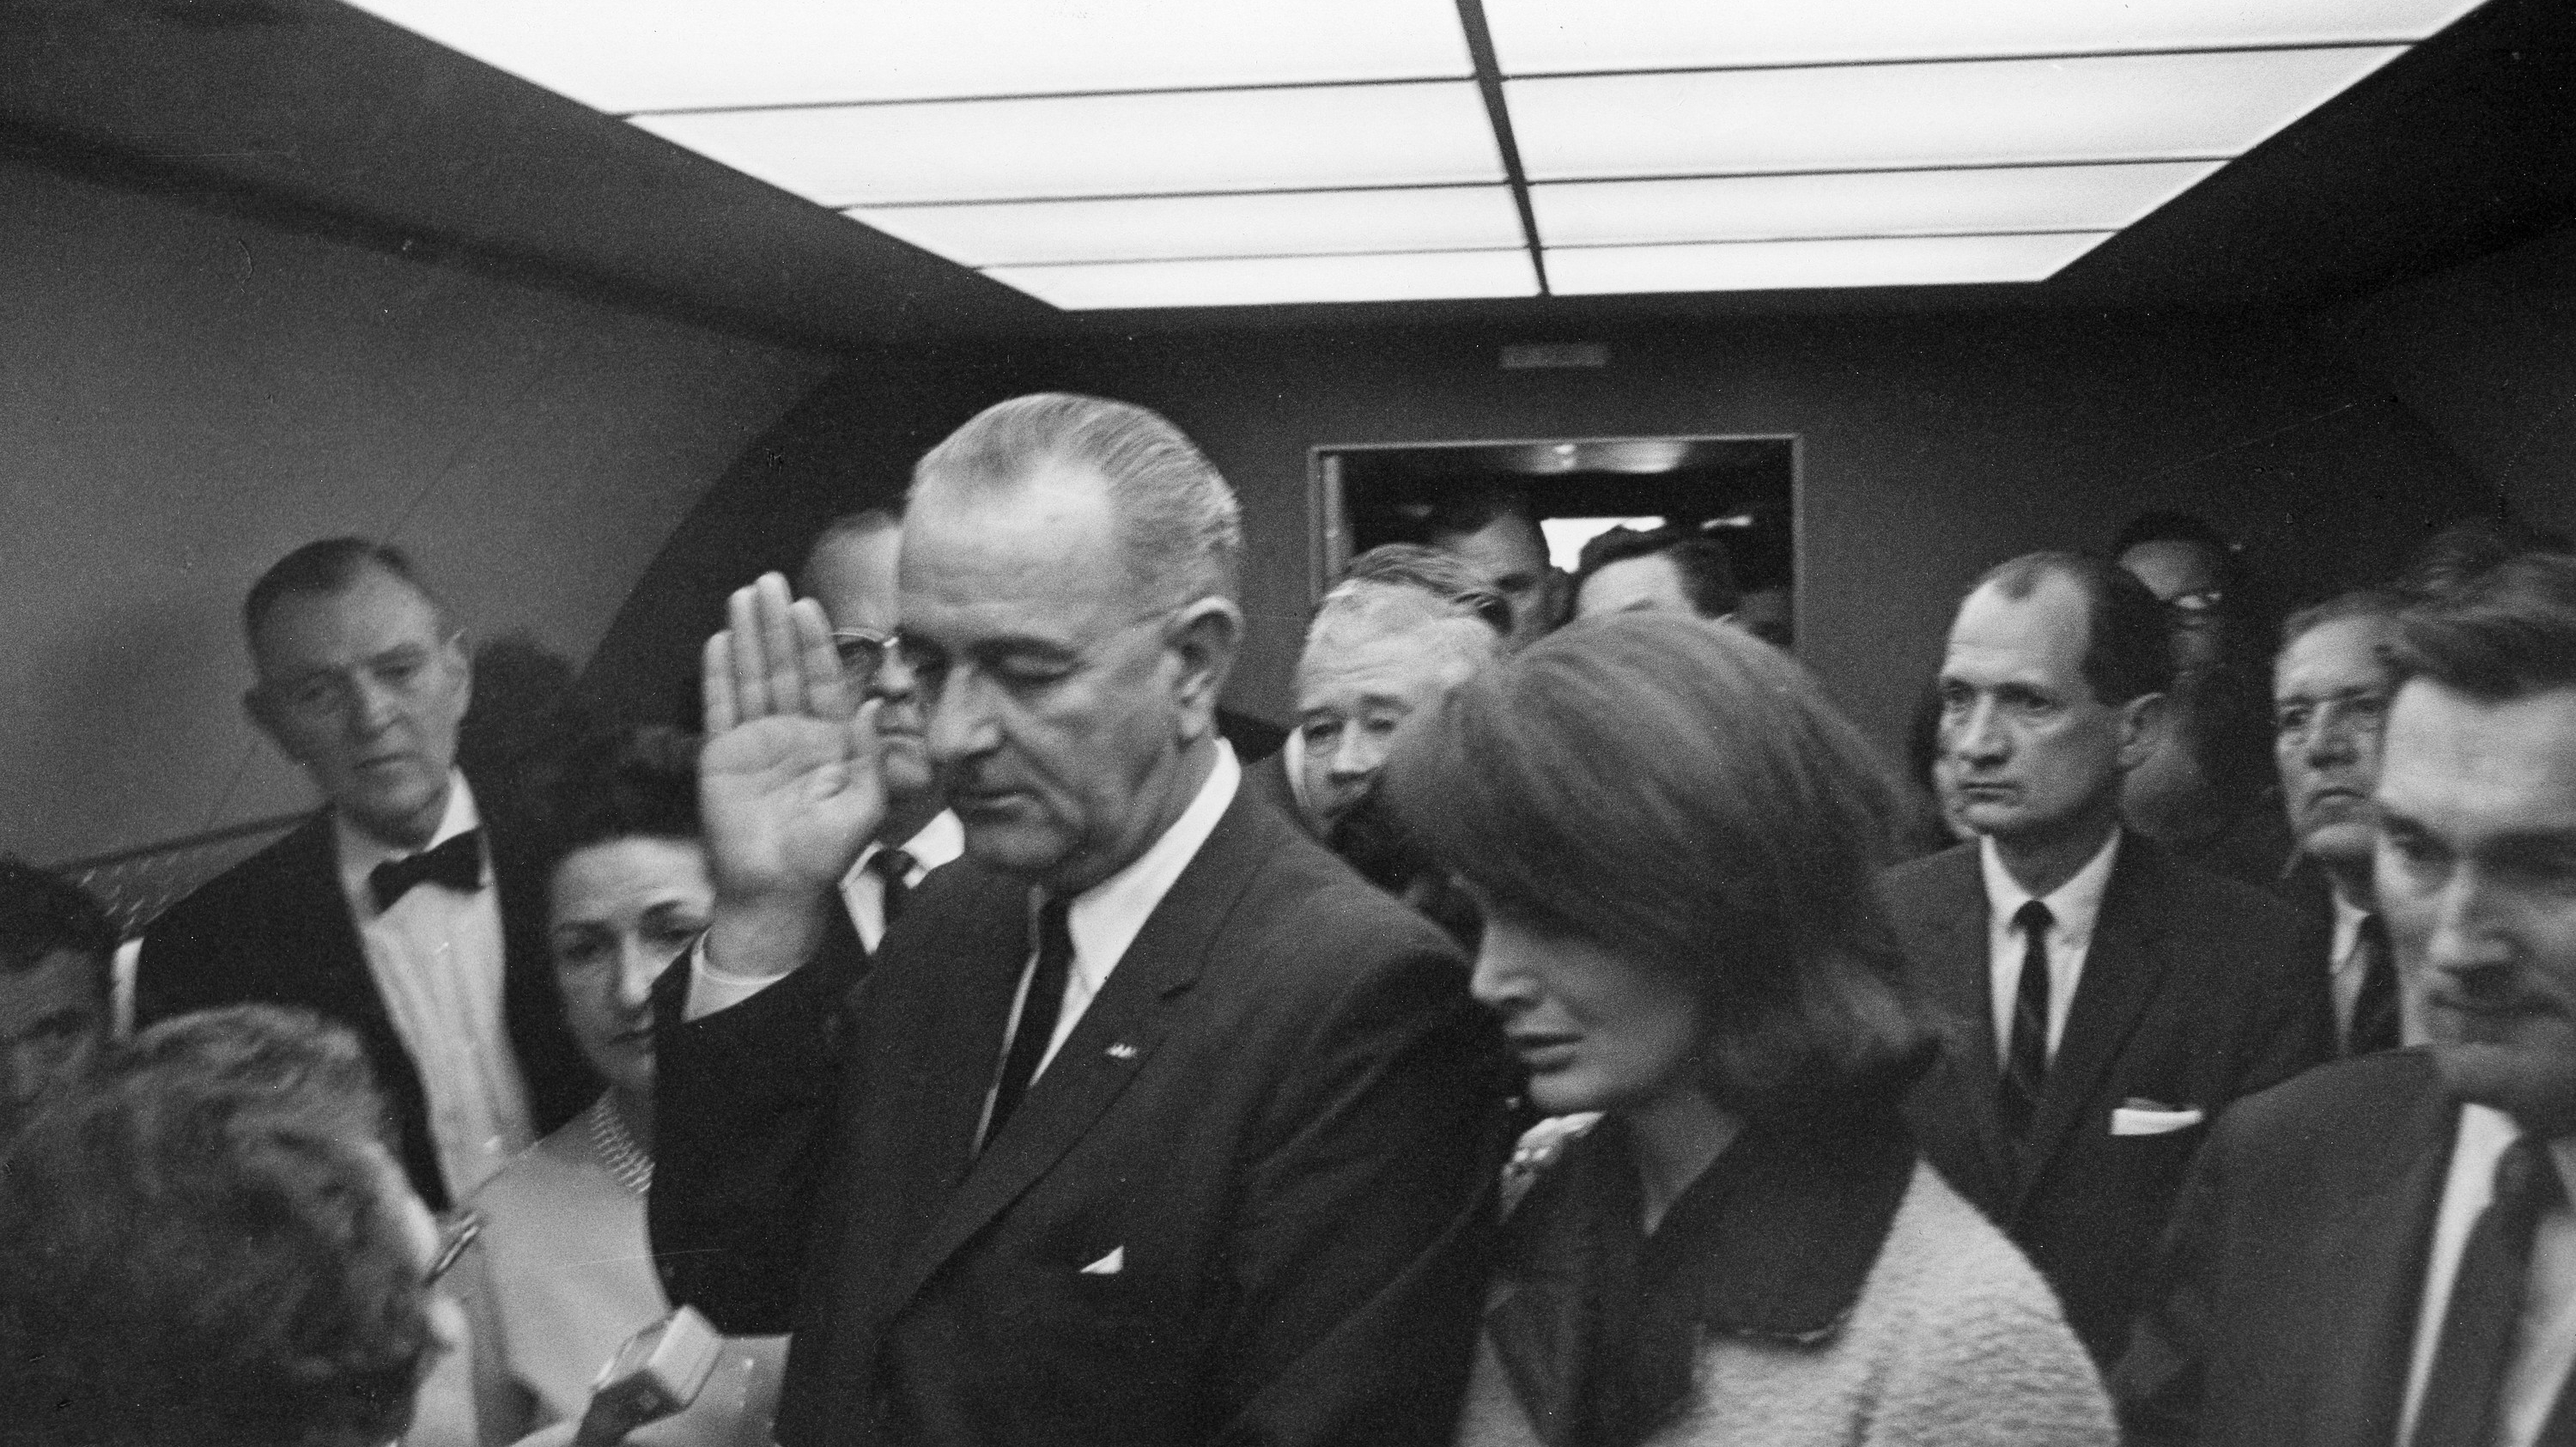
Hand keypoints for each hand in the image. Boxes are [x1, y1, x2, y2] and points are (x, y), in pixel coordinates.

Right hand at [699, 574, 885, 976]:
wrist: (778, 891)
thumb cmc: (825, 855)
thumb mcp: (863, 806)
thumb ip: (869, 755)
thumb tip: (873, 705)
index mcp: (830, 739)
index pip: (822, 680)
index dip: (815, 643)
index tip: (808, 605)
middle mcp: (792, 732)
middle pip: (783, 667)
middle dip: (777, 624)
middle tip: (769, 580)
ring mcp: (755, 741)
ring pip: (751, 677)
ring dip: (747, 637)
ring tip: (743, 596)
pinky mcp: (722, 756)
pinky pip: (720, 707)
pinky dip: (719, 675)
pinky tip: (720, 641)